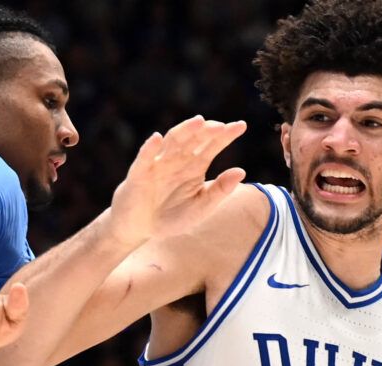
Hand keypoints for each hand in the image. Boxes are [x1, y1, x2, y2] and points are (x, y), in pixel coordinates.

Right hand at [108, 115, 247, 246]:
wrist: (143, 228)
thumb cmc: (173, 215)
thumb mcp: (201, 207)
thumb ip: (220, 191)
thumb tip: (242, 171)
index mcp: (195, 165)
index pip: (212, 145)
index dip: (226, 135)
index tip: (241, 125)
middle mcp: (178, 159)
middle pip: (195, 138)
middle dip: (207, 130)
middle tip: (221, 126)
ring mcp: (159, 163)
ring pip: (172, 141)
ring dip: (185, 130)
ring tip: (199, 121)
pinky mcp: (140, 173)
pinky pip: (145, 158)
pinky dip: (149, 148)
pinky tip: (156, 139)